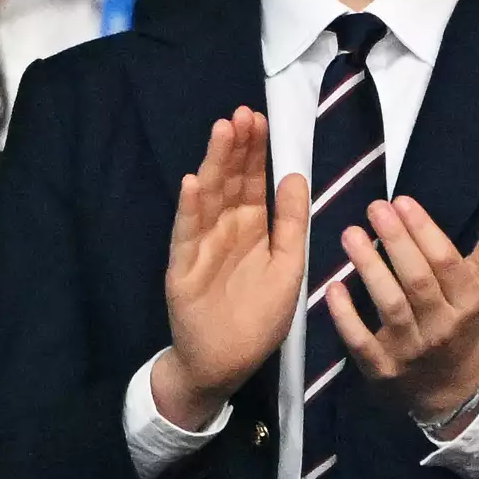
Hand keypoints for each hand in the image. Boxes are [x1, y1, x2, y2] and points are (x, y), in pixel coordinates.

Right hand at [152, 108, 306, 431]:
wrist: (226, 365)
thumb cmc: (259, 316)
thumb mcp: (289, 264)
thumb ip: (292, 221)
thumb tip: (295, 174)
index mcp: (251, 228)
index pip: (252, 181)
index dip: (255, 151)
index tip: (259, 118)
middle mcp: (224, 231)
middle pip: (229, 182)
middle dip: (235, 148)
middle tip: (241, 114)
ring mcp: (201, 248)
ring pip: (207, 199)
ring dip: (213, 166)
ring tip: (221, 132)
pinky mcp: (183, 272)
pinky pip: (187, 237)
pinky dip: (189, 210)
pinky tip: (192, 184)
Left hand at [327, 196, 478, 435]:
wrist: (450, 388)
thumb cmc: (463, 323)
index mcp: (469, 303)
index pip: (446, 263)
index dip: (424, 231)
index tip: (402, 201)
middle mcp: (442, 327)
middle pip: (418, 281)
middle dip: (396, 242)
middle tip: (375, 208)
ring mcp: (411, 351)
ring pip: (391, 306)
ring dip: (370, 269)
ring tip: (351, 234)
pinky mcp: (382, 371)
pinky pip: (361, 342)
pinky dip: (346, 317)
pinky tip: (333, 287)